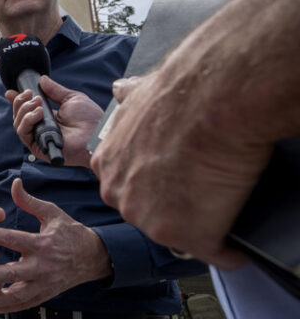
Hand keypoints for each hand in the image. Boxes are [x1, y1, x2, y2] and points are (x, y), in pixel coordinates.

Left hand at [0, 178, 111, 312]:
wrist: (94, 256)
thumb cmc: (70, 231)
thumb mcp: (52, 212)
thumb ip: (30, 201)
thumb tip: (14, 183)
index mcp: (41, 243)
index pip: (10, 238)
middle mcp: (42, 265)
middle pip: (9, 272)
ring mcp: (45, 282)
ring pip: (16, 294)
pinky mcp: (47, 293)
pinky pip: (27, 303)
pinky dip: (10, 307)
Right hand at [5, 76, 102, 166]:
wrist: (96, 134)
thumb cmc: (89, 119)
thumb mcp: (70, 98)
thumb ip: (55, 90)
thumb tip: (42, 79)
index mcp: (48, 118)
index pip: (26, 110)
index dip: (16, 101)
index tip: (11, 92)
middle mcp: (41, 128)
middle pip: (18, 116)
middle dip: (21, 102)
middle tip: (32, 95)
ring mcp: (39, 138)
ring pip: (18, 124)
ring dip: (24, 110)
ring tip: (38, 103)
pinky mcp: (38, 148)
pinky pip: (23, 134)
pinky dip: (27, 121)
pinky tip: (38, 113)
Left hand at [91, 73, 259, 268]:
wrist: (212, 101)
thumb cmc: (180, 93)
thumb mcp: (137, 95)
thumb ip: (126, 104)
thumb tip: (121, 90)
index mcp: (107, 163)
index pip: (128, 186)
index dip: (155, 186)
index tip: (176, 181)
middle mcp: (119, 194)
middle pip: (148, 213)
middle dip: (172, 208)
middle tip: (201, 192)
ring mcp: (148, 218)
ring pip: (177, 233)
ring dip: (199, 227)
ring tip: (221, 207)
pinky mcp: (183, 234)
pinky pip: (211, 252)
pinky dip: (227, 250)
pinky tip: (235, 243)